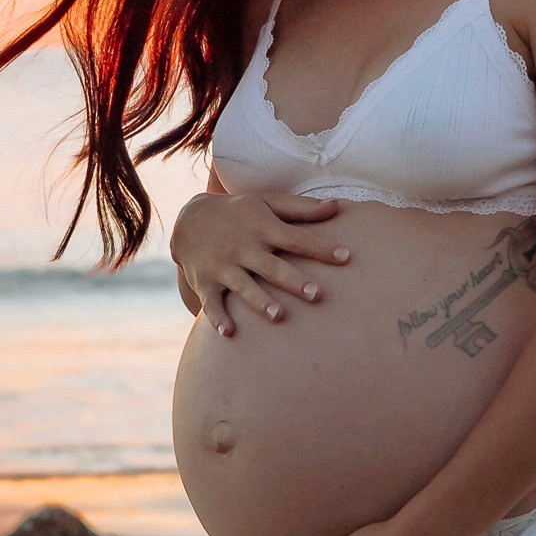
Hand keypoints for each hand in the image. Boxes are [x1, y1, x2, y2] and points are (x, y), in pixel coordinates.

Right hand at [170, 191, 350, 338]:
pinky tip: (229, 333)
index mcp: (262, 227)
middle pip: (271, 266)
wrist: (188, 220)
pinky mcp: (204, 282)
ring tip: (279, 316)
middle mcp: (243, 246)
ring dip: (259, 301)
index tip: (346, 257)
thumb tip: (339, 207)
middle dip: (293, 281)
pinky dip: (217, 318)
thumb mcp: (267, 202)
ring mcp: (222, 266)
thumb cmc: (240, 213)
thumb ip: (302, 209)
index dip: (320, 248)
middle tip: (317, 295)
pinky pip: (211, 303)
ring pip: (243, 286)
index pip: (296, 238)